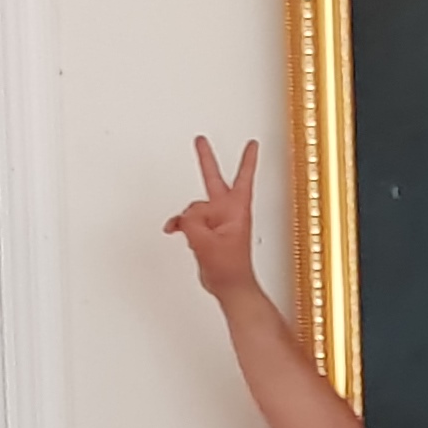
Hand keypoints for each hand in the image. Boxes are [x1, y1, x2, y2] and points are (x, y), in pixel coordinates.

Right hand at [163, 135, 262, 301]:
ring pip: (195, 207)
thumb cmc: (230, 268)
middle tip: (200, 140)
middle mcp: (227, 211)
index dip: (247, 159)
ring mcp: (216, 221)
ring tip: (186, 231)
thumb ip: (193, 221)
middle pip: (214, 180)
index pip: (243, 177)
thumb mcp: (207, 241)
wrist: (229, 286)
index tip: (252, 143)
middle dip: (206, 160)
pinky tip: (175, 230)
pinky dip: (180, 224)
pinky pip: (189, 220)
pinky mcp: (207, 232)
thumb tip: (186, 214)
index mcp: (236, 209)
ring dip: (186, 218)